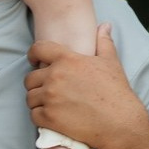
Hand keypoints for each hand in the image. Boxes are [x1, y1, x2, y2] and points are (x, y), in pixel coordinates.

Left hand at [26, 25, 147, 148]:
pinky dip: (40, 116)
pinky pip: (33, 115)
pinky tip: (53, 116)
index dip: (33, 54)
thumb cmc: (115, 91)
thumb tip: (104, 26)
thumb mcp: (111, 63)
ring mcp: (49, 97)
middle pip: (29, 78)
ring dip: (38, 101)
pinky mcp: (47, 117)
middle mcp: (55, 76)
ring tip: (52, 104)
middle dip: (37, 84)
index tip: (35, 61)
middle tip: (49, 90)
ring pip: (30, 97)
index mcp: (67, 60)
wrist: (118, 122)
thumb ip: (103, 43)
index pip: (38, 49)